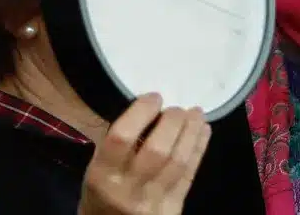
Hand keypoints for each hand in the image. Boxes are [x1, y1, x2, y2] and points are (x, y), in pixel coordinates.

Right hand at [79, 95, 210, 214]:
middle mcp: (129, 189)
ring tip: (196, 113)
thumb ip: (116, 143)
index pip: (122, 137)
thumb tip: (148, 110)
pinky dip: (198, 149)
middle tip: (177, 108)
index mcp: (103, 174)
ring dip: (191, 132)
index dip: (141, 112)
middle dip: (173, 122)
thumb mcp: (96, 169)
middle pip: (158, 150)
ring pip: (178, 162)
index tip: (154, 97)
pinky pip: (189, 175)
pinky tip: (203, 131)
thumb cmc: (100, 195)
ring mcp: (154, 202)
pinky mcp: (174, 210)